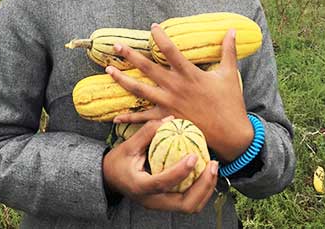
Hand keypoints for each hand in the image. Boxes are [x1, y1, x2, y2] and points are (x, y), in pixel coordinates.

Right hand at [103, 116, 218, 212]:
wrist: (110, 179)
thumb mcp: (128, 146)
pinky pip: (189, 201)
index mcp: (140, 186)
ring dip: (206, 189)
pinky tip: (206, 172)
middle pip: (185, 204)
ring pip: (191, 206)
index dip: (179, 172)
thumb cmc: (118, 161)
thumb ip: (147, 133)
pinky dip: (201, 189)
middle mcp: (153, 201)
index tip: (193, 156)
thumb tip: (169, 119)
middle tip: (213, 165)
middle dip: (203, 186)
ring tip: (213, 168)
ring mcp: (162, 205)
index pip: (162, 183)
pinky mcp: (168, 203)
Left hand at [106, 26, 253, 161]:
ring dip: (122, 80)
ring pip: (140, 90)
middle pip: (148, 68)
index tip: (152, 26)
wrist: (231, 136)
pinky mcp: (167, 120)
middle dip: (130, 55)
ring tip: (108, 71)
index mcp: (190, 74)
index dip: (160, 37)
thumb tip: (233, 30)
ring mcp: (169, 104)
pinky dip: (129, 118)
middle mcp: (175, 87)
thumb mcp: (229, 74)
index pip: (171, 50)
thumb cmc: (230, 103)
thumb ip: (229, 50)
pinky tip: (115, 117)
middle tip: (116, 45)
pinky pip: (144, 119)